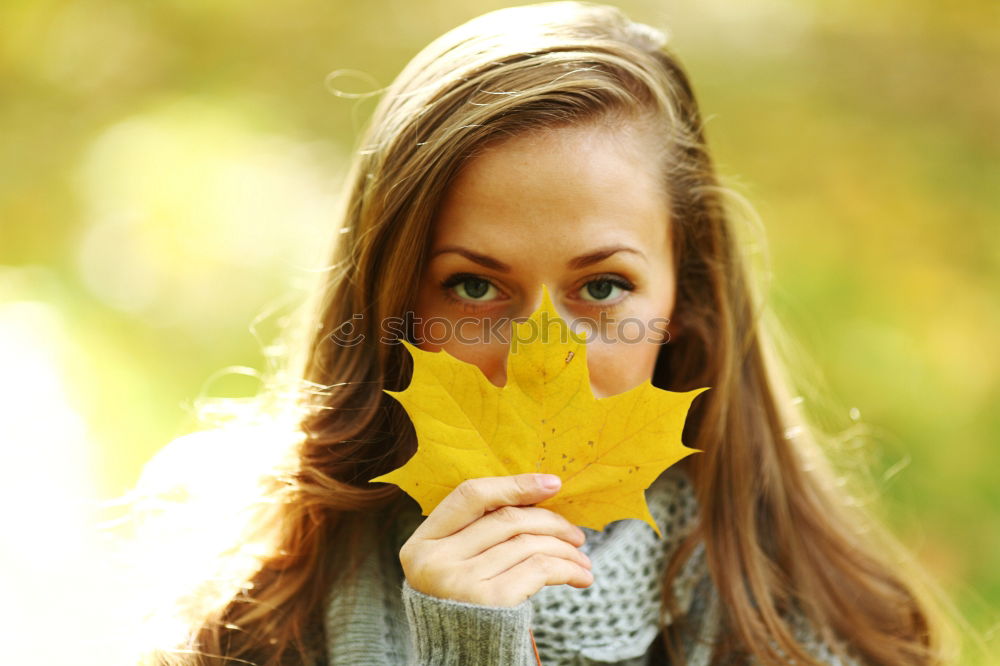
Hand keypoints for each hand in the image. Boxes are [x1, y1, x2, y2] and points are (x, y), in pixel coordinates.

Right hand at [399, 473, 592, 606]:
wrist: (458, 661)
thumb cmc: (462, 607)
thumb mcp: (452, 565)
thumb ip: (474, 533)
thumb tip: (537, 496)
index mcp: (421, 544)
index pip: (470, 495)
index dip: (514, 484)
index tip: (552, 483)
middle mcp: (436, 561)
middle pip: (507, 519)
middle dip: (551, 521)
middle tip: (576, 534)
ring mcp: (461, 582)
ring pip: (528, 543)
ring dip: (565, 548)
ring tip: (582, 559)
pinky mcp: (490, 602)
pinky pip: (540, 568)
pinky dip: (567, 568)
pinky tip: (580, 576)